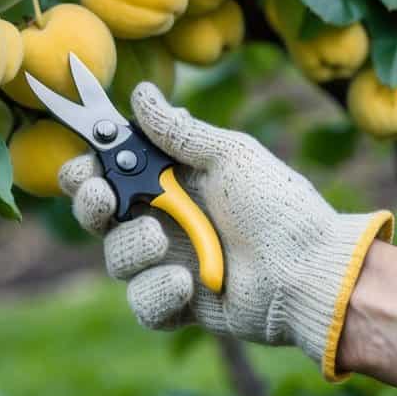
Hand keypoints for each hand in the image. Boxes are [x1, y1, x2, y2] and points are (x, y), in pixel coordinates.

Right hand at [60, 83, 393, 379]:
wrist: (310, 272)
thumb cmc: (277, 206)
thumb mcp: (230, 157)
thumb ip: (179, 131)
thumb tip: (142, 92)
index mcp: (169, 180)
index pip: (110, 171)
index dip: (87, 168)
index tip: (86, 165)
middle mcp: (161, 219)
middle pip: (97, 214)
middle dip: (91, 204)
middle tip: (105, 199)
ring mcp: (167, 262)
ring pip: (115, 257)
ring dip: (131, 246)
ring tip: (159, 240)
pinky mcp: (177, 303)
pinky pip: (142, 302)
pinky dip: (157, 291)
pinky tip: (185, 282)